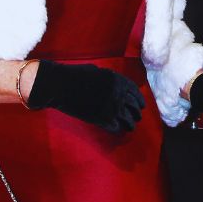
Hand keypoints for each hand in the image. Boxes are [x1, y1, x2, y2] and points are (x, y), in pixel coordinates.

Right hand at [26, 60, 144, 132]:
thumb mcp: (97, 71)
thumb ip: (109, 79)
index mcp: (118, 80)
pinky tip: (117, 130)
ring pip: (127, 119)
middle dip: (136, 114)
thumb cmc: (75, 75)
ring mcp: (110, 107)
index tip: (141, 106)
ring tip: (130, 127)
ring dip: (130, 124)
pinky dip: (117, 129)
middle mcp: (118, 93)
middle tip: (137, 118)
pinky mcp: (100, 118)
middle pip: (133, 107)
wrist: (60, 85)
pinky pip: (115, 127)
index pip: (135, 92)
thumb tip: (115, 85)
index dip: (139, 100)